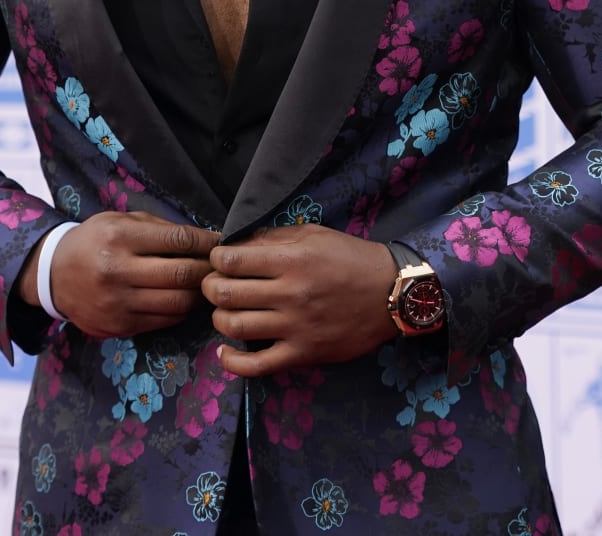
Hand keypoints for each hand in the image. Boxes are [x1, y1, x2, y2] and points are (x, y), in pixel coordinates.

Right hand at [40, 212, 220, 339]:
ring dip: (200, 294)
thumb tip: (204, 238)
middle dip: (210, 270)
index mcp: (120, 237)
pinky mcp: (119, 325)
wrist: (54, 274)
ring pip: (178, 302)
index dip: (207, 242)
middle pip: (182, 274)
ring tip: (208, 284)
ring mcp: (118, 303)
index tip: (222, 242)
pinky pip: (164, 320)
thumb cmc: (96, 240)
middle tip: (223, 267)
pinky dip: (181, 310)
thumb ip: (160, 229)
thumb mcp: (121, 221)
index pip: (178, 240)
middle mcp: (117, 271)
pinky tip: (185, 298)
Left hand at [202, 225, 397, 377]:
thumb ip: (274, 238)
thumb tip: (236, 244)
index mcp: (292, 260)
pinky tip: (225, 351)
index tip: (221, 261)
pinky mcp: (303, 354)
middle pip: (224, 293)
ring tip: (226, 311)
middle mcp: (290, 294)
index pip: (230, 260)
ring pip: (234, 327)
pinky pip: (256, 366)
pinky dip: (232, 362)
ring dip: (219, 318)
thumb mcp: (314, 235)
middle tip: (216, 285)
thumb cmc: (351, 258)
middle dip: (210, 287)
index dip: (216, 259)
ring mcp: (295, 327)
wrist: (391, 293)